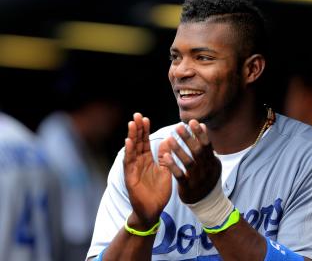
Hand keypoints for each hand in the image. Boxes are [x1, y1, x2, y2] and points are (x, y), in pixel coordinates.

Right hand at [124, 113, 171, 228]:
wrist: (153, 210)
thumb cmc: (158, 192)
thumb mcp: (165, 171)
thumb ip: (165, 157)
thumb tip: (167, 141)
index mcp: (147, 160)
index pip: (145, 142)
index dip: (145, 130)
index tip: (145, 118)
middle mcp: (139, 162)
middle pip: (137, 142)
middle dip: (137, 129)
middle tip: (137, 115)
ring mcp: (133, 169)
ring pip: (132, 150)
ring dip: (132, 136)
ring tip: (132, 124)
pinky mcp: (130, 177)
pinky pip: (129, 163)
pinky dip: (129, 152)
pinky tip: (129, 142)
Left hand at [160, 119, 220, 203]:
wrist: (207, 203)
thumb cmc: (206, 176)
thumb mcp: (209, 161)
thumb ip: (205, 146)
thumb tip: (202, 126)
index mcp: (212, 161)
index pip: (207, 145)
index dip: (200, 133)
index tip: (192, 121)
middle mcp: (207, 170)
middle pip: (198, 152)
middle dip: (188, 139)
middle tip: (178, 127)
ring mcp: (198, 179)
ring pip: (189, 163)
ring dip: (179, 150)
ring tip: (169, 139)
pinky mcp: (188, 188)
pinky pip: (180, 176)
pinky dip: (173, 166)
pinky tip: (166, 156)